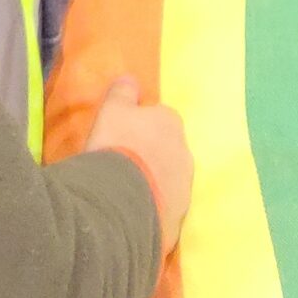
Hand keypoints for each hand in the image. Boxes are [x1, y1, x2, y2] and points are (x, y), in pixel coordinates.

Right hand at [86, 75, 192, 256]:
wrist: (120, 201)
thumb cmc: (116, 146)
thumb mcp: (112, 110)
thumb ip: (122, 93)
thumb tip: (130, 79)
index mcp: (171, 123)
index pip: (159, 119)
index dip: (141, 127)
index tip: (124, 138)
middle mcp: (185, 153)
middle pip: (167, 150)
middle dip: (151, 156)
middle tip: (124, 166)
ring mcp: (184, 188)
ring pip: (168, 181)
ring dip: (153, 183)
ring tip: (126, 193)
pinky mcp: (178, 218)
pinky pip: (163, 209)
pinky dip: (152, 209)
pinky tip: (132, 214)